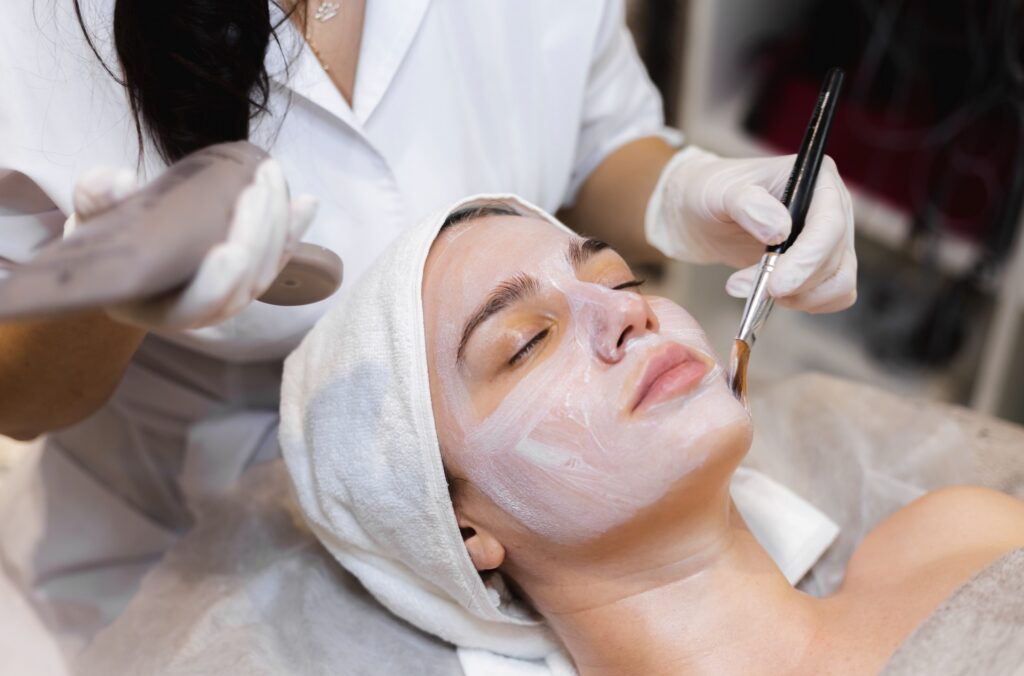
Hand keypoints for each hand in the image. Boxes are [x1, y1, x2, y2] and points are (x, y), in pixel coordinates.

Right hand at [66, 161, 317, 329]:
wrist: (127, 250)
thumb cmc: (105, 242)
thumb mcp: (88, 223)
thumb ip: (95, 202)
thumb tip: (115, 181)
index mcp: (160, 308)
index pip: (196, 306)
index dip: (217, 283)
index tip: (230, 249)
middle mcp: (204, 309)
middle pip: (243, 282)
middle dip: (257, 235)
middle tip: (256, 188)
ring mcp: (232, 294)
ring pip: (267, 268)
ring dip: (277, 223)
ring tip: (271, 177)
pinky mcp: (252, 275)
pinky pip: (281, 255)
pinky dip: (295, 228)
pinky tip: (307, 201)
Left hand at [645, 146, 856, 312]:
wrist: (703, 215)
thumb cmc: (713, 193)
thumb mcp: (720, 192)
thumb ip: (748, 204)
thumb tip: (780, 230)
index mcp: (816, 179)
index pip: (829, 225)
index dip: (807, 260)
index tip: (775, 285)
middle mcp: (834, 207)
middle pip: (834, 259)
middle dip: (792, 283)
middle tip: (742, 286)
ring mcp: (832, 239)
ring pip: (838, 282)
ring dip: (799, 298)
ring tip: (753, 290)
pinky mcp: (823, 265)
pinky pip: (835, 295)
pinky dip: (806, 303)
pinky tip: (771, 296)